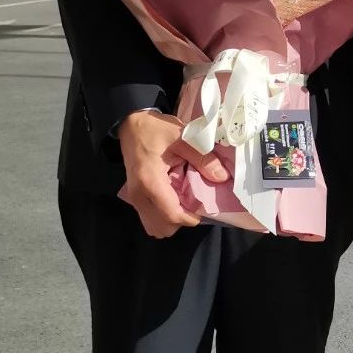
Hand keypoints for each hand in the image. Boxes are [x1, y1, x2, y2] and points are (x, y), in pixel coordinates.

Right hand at [118, 109, 228, 238]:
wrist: (130, 125)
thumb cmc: (155, 129)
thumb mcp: (183, 138)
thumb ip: (203, 158)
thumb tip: (222, 177)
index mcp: (150, 181)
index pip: (171, 215)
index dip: (191, 218)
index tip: (204, 209)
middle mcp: (139, 195)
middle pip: (163, 227)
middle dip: (181, 220)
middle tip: (193, 203)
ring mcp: (134, 199)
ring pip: (155, 227)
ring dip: (172, 220)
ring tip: (183, 202)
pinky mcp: (135, 198)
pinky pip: (150, 218)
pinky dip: (163, 215)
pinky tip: (173, 199)